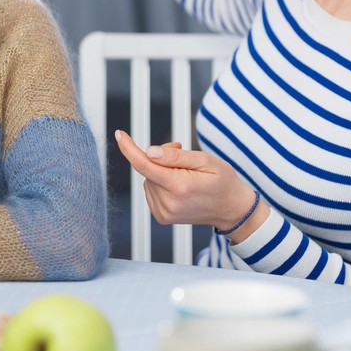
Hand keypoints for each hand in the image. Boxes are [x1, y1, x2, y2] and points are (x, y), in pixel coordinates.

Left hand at [115, 130, 267, 242]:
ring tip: (185, 173)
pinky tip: (179, 186)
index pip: (144, 165)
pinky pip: (151, 190)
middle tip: (183, 154)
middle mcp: (168, 202)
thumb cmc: (222, 181)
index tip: (119, 134)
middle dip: (160, 157)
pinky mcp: (161, 216)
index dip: (129, 148)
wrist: (230, 209)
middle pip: (149, 169)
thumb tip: (149, 151)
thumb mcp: (205, 160)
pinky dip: (160, 183)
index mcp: (179, 186)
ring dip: (161, 171)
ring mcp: (163, 212)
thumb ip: (176, 156)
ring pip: (149, 179)